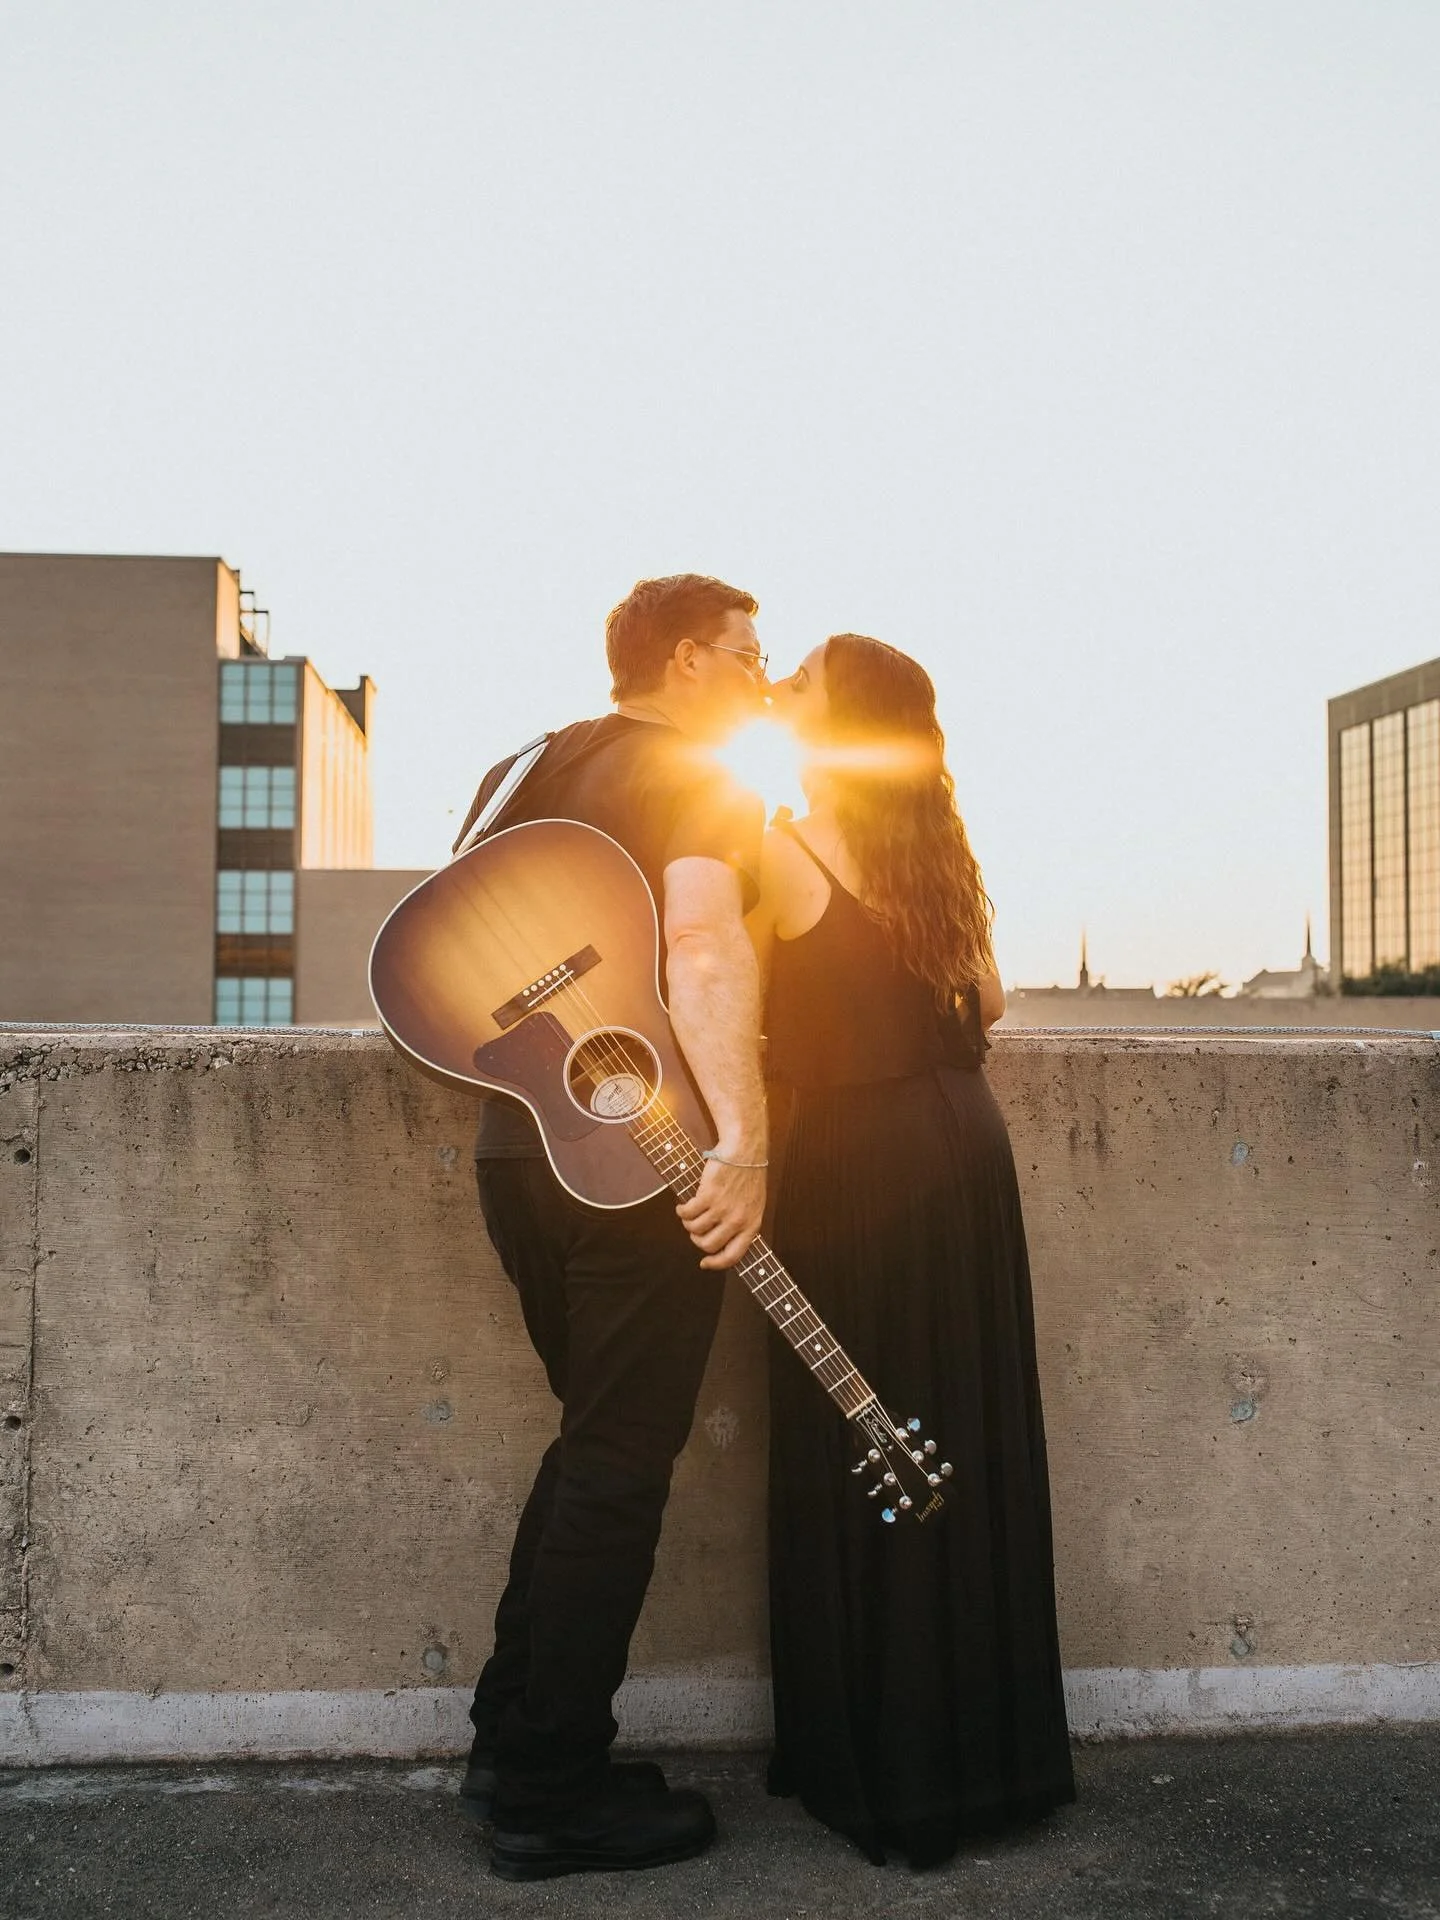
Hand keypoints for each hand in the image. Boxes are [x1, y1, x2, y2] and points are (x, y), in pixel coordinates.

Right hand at [676, 1155, 764, 1270]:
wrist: (744, 1151)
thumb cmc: (748, 1176)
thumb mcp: (754, 1205)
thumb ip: (742, 1225)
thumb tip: (722, 1245)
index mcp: (752, 1225)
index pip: (732, 1256)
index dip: (716, 1263)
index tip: (705, 1262)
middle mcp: (737, 1220)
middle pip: (708, 1245)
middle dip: (697, 1240)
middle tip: (695, 1230)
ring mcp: (722, 1208)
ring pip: (695, 1229)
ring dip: (688, 1223)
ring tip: (689, 1214)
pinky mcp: (708, 1195)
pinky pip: (687, 1213)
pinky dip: (681, 1211)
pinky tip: (683, 1206)